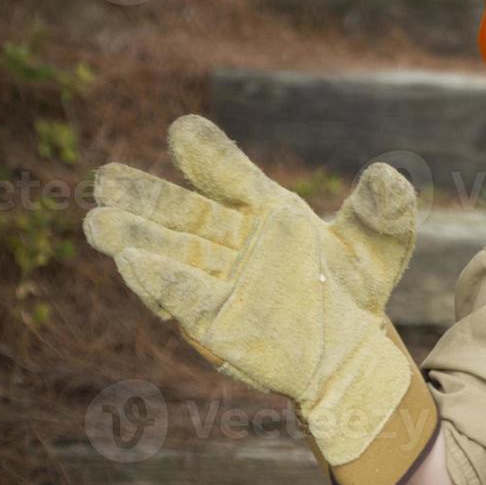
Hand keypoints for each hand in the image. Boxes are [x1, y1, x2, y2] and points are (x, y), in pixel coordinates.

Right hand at [83, 114, 419, 465]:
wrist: (352, 354)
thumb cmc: (355, 292)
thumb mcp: (379, 249)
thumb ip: (384, 211)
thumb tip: (388, 173)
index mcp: (270, 212)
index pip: (234, 178)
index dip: (209, 157)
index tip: (184, 131)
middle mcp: (235, 242)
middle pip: (185, 214)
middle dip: (146, 197)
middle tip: (107, 177)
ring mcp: (219, 282)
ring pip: (170, 254)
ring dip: (134, 238)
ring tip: (97, 219)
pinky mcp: (214, 324)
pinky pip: (183, 300)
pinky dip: (159, 283)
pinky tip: (130, 264)